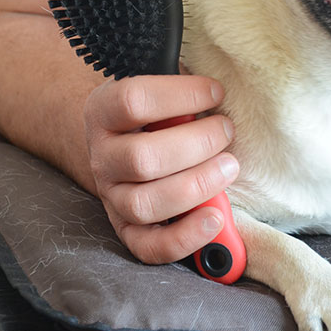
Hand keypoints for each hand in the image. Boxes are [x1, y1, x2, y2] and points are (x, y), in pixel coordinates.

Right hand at [83, 75, 238, 263]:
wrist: (123, 141)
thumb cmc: (154, 111)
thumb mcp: (158, 86)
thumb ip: (179, 84)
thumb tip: (217, 88)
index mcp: (103, 112)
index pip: (133, 101)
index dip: (180, 96)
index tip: (216, 92)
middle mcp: (102, 157)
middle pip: (142, 158)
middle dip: (197, 144)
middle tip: (226, 130)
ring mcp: (111, 197)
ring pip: (145, 204)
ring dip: (195, 187)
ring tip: (228, 167)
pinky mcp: (127, 230)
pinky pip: (149, 247)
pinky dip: (185, 238)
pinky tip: (215, 218)